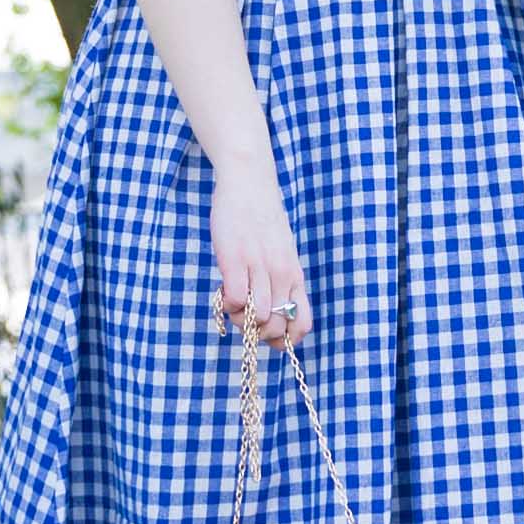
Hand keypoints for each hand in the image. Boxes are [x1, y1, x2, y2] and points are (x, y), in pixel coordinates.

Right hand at [211, 163, 312, 347]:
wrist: (249, 183)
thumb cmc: (262, 222)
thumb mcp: (281, 252)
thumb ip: (280, 280)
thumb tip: (272, 314)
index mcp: (294, 274)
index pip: (301, 323)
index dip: (286, 340)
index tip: (268, 334)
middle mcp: (281, 273)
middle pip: (276, 327)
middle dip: (257, 332)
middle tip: (244, 315)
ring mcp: (259, 266)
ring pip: (257, 317)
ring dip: (240, 319)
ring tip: (232, 301)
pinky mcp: (235, 259)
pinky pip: (237, 299)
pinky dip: (228, 305)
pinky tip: (222, 290)